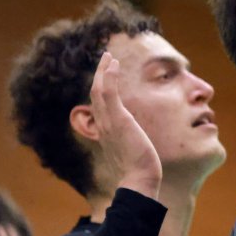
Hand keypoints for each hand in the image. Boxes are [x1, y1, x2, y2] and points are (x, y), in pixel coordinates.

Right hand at [89, 51, 161, 198]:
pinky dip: (110, 75)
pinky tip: (114, 64)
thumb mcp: (133, 152)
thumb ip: (131, 144)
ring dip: (104, 70)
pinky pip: (109, 91)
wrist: (139, 179)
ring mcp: (109, 121)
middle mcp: (103, 125)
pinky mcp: (118, 118)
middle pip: (96, 94)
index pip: (100, 105)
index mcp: (106, 132)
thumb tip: (137, 144)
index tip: (107, 77)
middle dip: (100, 75)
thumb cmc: (139, 170)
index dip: (102, 88)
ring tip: (109, 56)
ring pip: (99, 89)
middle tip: (106, 59)